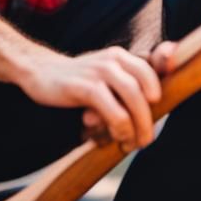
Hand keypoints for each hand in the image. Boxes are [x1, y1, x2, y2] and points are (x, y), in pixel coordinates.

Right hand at [21, 46, 162, 150]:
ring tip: (134, 144)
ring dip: (139, 125)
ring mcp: (99, 71)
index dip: (161, 92)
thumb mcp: (103, 77)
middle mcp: (114, 60)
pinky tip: (116, 138)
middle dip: (149, 119)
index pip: (152, 71)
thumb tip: (149, 115)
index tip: (158, 113)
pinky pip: (113, 109)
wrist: (40, 72)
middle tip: (147, 140)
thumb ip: (124, 87)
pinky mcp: (85, 87)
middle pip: (146, 89)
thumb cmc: (77, 80)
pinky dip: (120, 127)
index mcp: (121, 56)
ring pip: (133, 97)